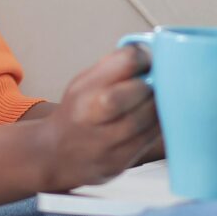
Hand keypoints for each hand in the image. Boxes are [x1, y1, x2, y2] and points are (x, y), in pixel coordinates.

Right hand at [31, 46, 164, 192]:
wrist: (56, 155)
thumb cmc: (77, 112)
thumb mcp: (84, 83)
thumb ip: (114, 66)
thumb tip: (149, 53)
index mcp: (84, 89)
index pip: (127, 61)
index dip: (144, 59)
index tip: (146, 63)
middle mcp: (92, 116)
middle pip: (139, 91)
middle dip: (152, 85)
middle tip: (154, 85)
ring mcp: (106, 142)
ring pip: (149, 118)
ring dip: (160, 105)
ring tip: (156, 101)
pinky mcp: (120, 162)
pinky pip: (151, 139)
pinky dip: (158, 125)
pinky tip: (155, 119)